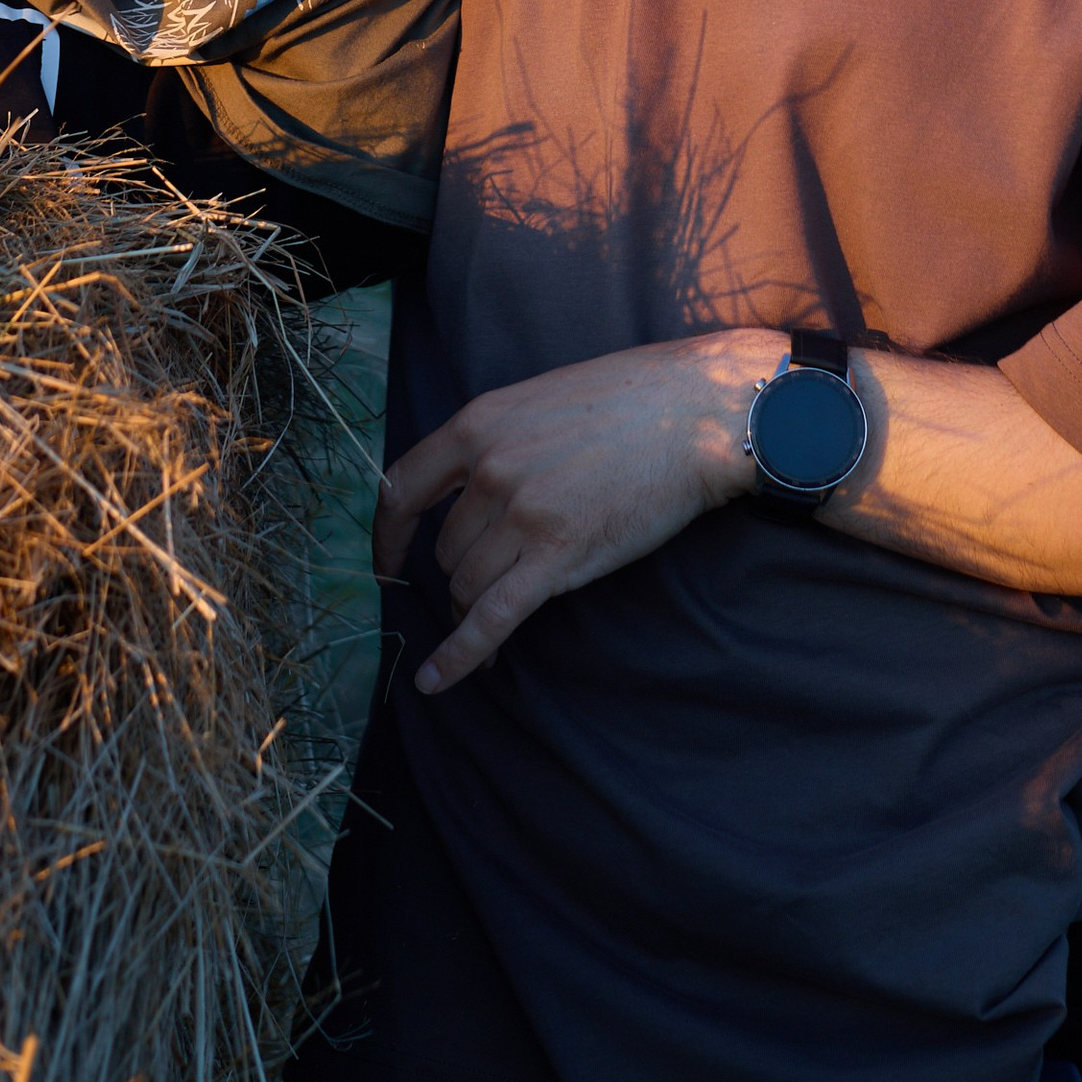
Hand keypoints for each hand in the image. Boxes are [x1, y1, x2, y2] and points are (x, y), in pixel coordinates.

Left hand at [375, 332, 767, 694]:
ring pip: (468, 586)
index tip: (387, 563)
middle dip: (463, 572)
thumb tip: (470, 490)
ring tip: (503, 611)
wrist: (695, 412)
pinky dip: (458, 656)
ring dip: (477, 606)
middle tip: (499, 577)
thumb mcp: (540, 400)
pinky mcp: (558, 557)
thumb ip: (498, 441)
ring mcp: (521, 515)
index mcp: (478, 424)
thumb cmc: (630, 400)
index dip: (387, 536)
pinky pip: (491, 619)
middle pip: (446, 551)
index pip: (401, 488)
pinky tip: (437, 681)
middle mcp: (489, 470)